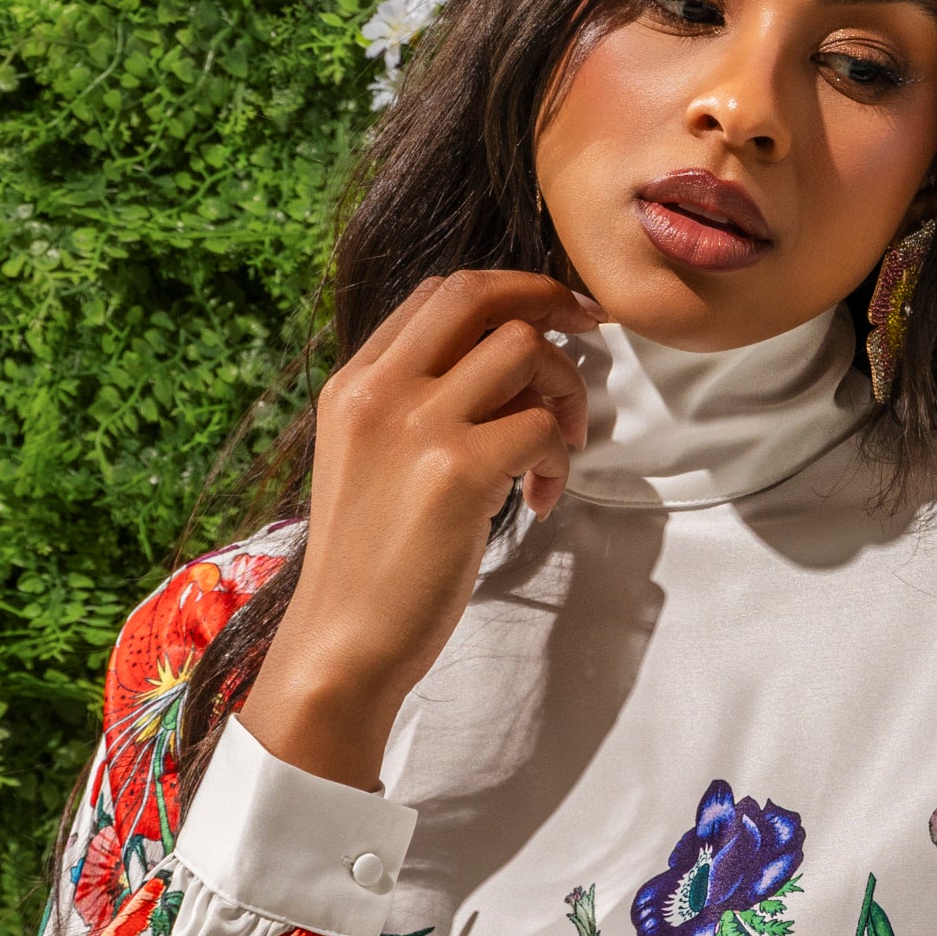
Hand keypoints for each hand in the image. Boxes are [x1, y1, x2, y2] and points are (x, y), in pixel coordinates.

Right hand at [241, 268, 601, 787]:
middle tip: (593, 334)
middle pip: (479, 293)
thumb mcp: (369, 464)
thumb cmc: (369, 568)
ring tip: (559, 451)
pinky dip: (559, 459)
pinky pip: (541, 426)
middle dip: (550, 299)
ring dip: (564, 391)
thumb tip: (504, 373)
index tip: (554, 320)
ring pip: (523, 349)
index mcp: (355, 384)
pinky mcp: (457, 470)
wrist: (344, 643)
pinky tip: (539, 504)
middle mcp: (380, 389)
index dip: (509, 293)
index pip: (439, 295)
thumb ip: (414, 410)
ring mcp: (417, 424)